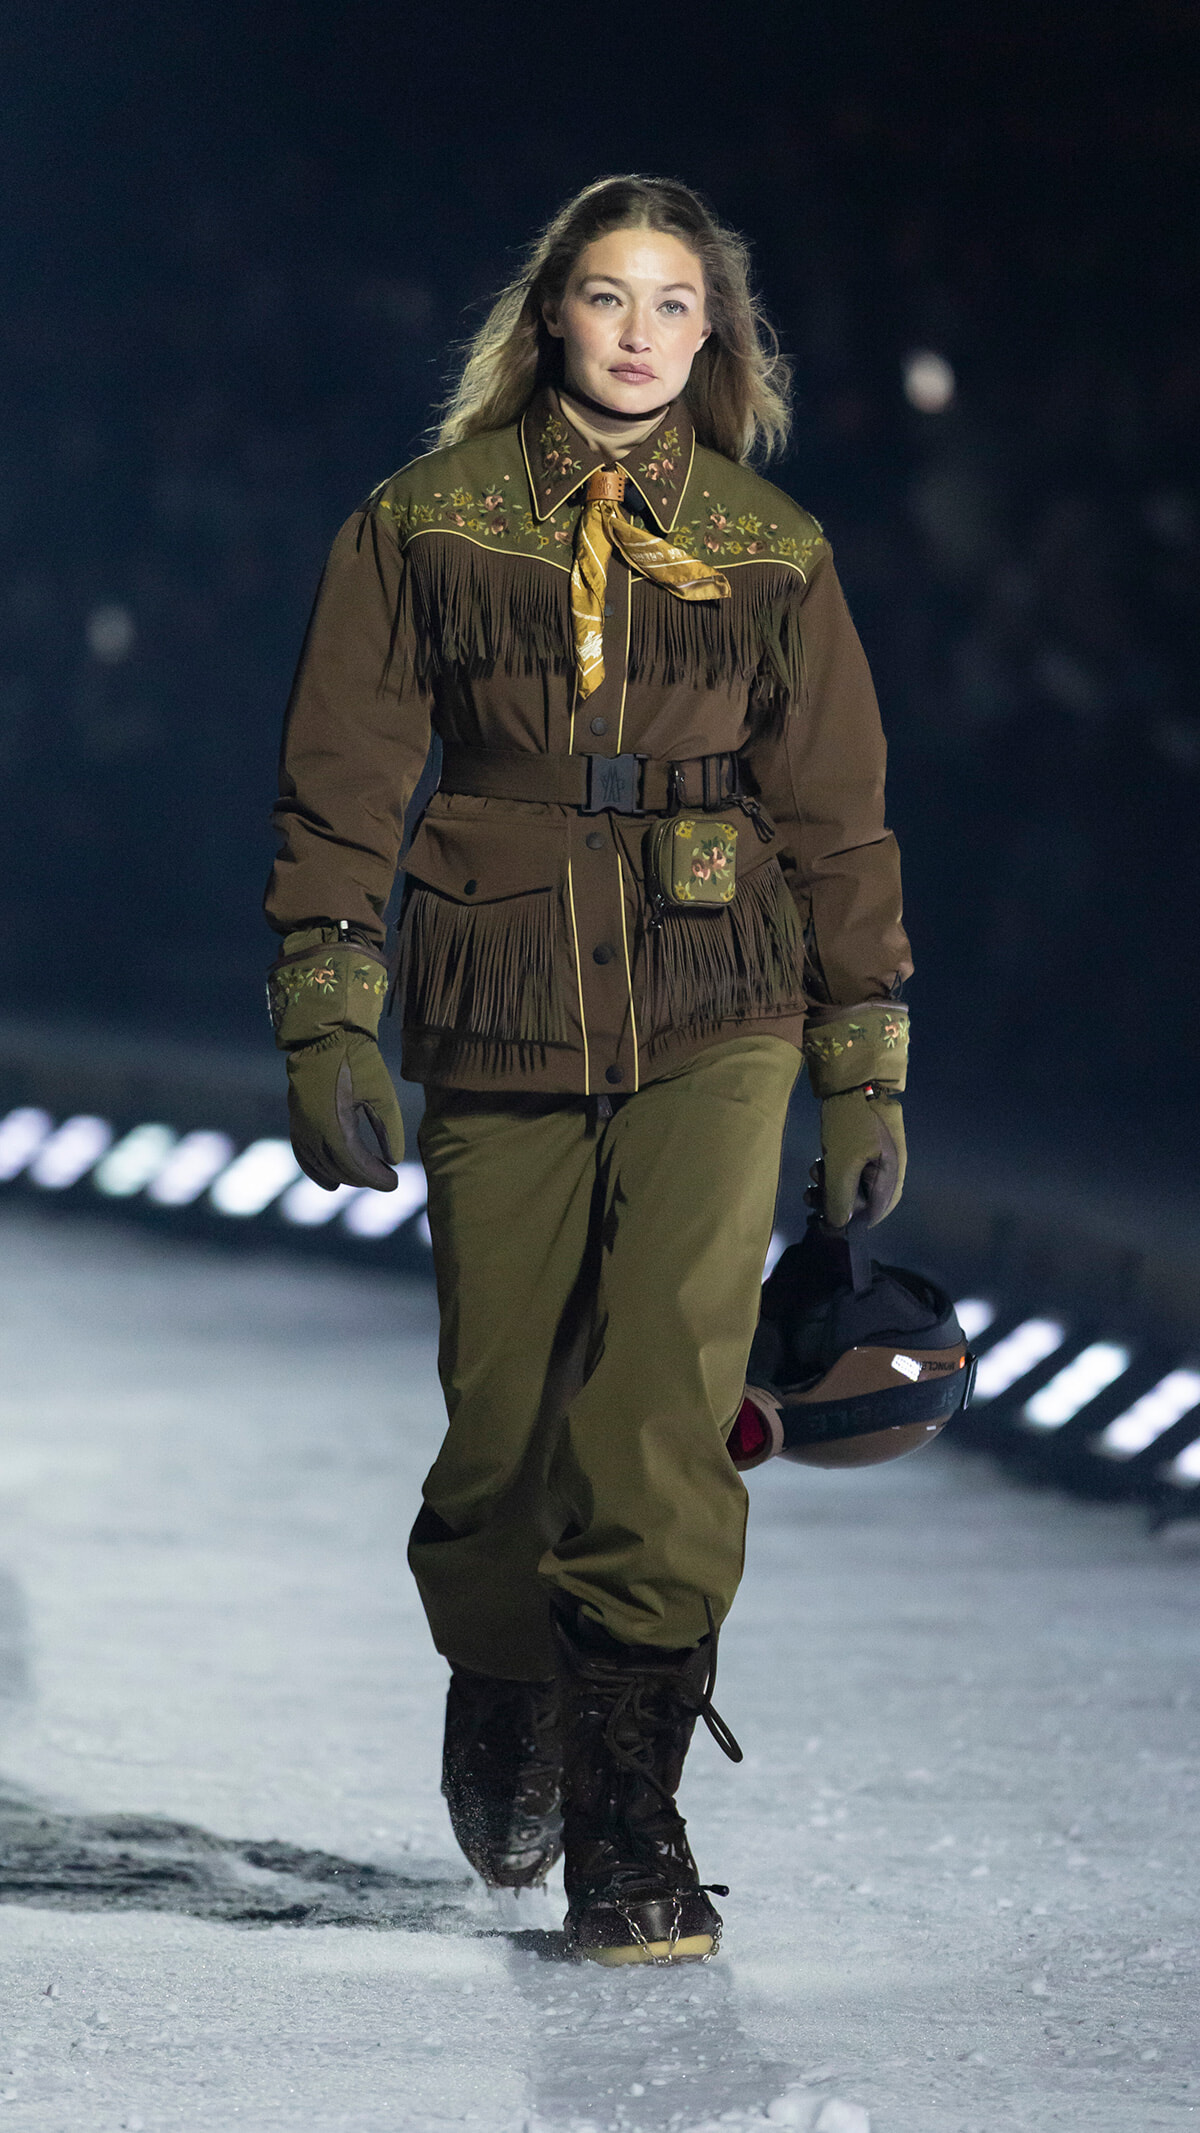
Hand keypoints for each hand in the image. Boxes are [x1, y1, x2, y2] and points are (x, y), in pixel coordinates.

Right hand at [285, 1029, 404, 1190]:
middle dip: (364, 1177)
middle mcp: (313, 1130)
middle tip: (387, 1178)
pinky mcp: (296, 1120)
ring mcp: (301, 1126)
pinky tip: (331, 1184)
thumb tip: (394, 1161)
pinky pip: (304, 1155)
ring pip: (321, 1165)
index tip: (395, 1182)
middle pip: (339, 1168)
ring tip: (365, 1179)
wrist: (323, 1036)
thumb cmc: (357, 1061)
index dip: (376, 1178)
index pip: (356, 1164)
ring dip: (344, 1176)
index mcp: (335, 1124)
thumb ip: (389, 1129)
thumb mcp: (382, 1092)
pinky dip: (317, 1172)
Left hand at [819, 1086, 905, 1227]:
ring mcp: (877, 1158)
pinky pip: (848, 1168)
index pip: (871, 1215)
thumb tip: (837, 1225)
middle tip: (811, 1198)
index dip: (846, 1222)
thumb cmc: (851, 1123)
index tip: (821, 1222)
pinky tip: (818, 1163)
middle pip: (861, 1201)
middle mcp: (888, 1172)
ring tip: (812, 1177)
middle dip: (834, 1201)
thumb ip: (840, 1198)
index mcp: (890, 1178)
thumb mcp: (842, 1163)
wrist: (855, 1078)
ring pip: (851, 1184)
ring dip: (829, 1185)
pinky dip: (833, 1170)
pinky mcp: (864, 1147)